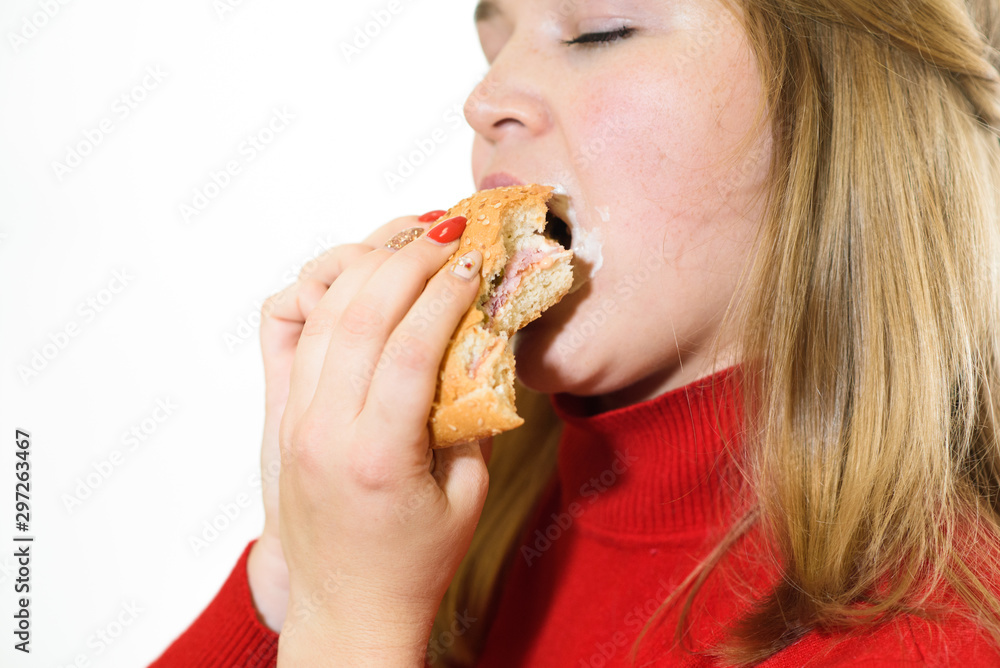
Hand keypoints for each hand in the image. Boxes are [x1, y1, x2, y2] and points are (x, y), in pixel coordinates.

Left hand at [274, 218, 488, 665]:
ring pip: (319, 312)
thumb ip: (473, 410)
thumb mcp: (467, 492)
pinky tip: (357, 275)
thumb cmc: (415, 562)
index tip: (474, 260)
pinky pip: (290, 332)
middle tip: (447, 232)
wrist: (347, 609)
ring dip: (366, 263)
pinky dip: (322, 291)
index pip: (409, 346)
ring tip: (407, 237)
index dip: (446, 292)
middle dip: (407, 259)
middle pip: (358, 314)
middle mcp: (323, 432)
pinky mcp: (280, 418)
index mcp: (376, 458)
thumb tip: (481, 335)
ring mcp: (293, 422)